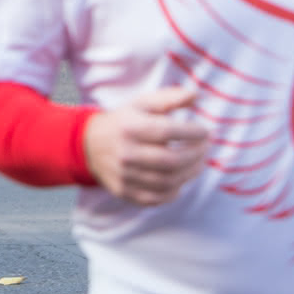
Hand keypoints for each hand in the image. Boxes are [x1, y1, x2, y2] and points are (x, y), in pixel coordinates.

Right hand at [82, 87, 207, 206]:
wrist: (88, 145)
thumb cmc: (123, 122)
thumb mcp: (141, 104)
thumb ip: (169, 98)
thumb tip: (195, 95)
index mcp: (129, 127)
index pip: (168, 131)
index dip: (193, 133)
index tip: (205, 132)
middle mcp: (125, 153)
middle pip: (171, 160)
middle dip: (196, 155)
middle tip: (205, 148)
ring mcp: (123, 175)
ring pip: (167, 182)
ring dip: (190, 173)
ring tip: (198, 163)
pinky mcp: (124, 191)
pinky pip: (157, 198)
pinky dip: (175, 191)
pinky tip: (180, 179)